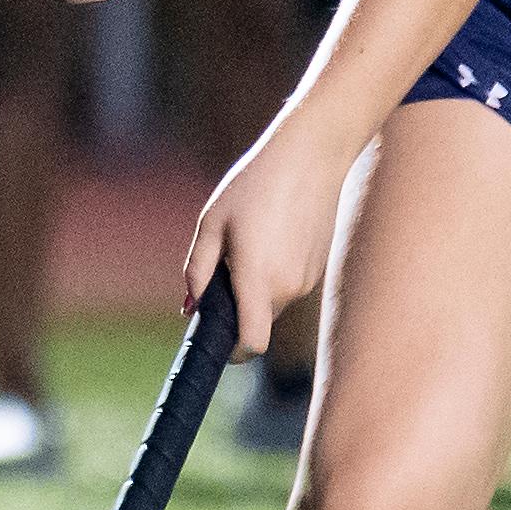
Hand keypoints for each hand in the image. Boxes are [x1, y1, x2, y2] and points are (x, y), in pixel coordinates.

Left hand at [181, 115, 360, 361]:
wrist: (312, 156)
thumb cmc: (254, 186)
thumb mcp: (211, 224)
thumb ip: (197, 271)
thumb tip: (191, 308)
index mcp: (257, 278)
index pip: (250, 343)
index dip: (232, 353)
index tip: (217, 344)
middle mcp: (288, 287)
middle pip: (256, 321)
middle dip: (237, 307)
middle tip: (225, 264)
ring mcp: (308, 280)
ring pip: (272, 302)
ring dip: (255, 287)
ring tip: (251, 238)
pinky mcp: (319, 268)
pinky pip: (288, 285)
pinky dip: (274, 274)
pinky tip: (272, 234)